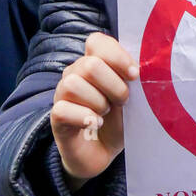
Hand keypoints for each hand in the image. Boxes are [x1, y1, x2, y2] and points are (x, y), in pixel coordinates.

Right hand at [50, 33, 138, 184]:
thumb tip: (139, 70)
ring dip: (98, 102)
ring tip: (105, 113)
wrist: (103, 153)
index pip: (97, 41)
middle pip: (89, 65)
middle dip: (113, 86)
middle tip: (123, 101)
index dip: (117, 56)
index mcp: (93, 61)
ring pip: (73, 85)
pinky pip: (63, 110)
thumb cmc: (118, 120)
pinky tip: (95, 124)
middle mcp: (75, 73)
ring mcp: (62, 94)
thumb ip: (132, 80)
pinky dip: (85, 118)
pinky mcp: (57, 117)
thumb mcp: (131, 98)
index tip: (134, 75)